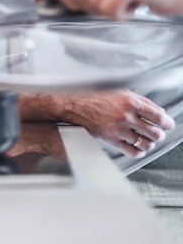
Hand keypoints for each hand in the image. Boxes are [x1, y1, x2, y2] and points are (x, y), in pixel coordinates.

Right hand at [18, 90, 174, 157]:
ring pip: (145, 142)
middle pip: (154, 131)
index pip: (157, 115)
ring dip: (150, 142)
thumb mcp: (119, 92)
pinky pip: (133, 151)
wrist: (74, 106)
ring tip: (148, 140)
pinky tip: (139, 147)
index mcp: (129, 101)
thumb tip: (157, 110)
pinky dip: (140, 151)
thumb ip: (139, 100)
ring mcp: (118, 129)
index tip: (168, 124)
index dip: (167, 122)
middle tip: (159, 133)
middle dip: (159, 134)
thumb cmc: (95, 97)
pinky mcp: (111, 140)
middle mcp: (125, 116)